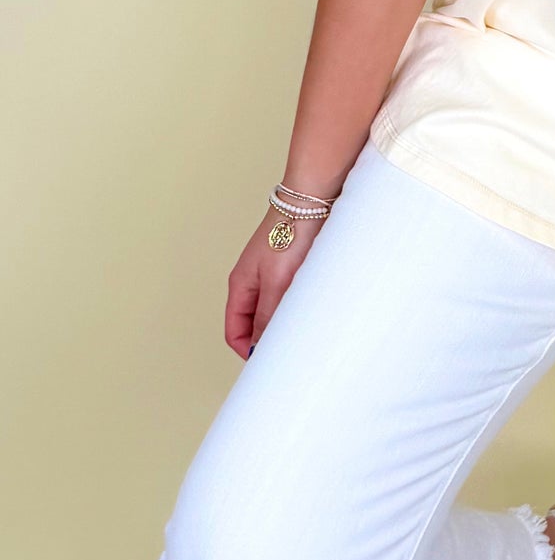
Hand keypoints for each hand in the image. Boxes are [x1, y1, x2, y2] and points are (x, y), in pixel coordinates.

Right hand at [225, 206, 327, 358]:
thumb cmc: (290, 233)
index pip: (234, 329)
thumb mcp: (276, 282)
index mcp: (241, 285)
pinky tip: (315, 308)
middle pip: (254, 322)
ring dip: (286, 320)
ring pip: (274, 308)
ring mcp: (273, 273)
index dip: (248, 348)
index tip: (269, 360)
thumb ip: (267, 316)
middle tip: (290, 348)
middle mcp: (254, 280)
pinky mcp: (293, 266)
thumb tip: (260, 348)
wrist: (313, 200)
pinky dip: (300, 305)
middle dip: (268, 337)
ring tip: (304, 328)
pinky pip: (291, 295)